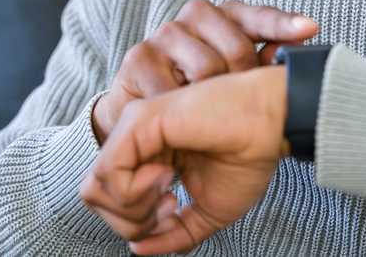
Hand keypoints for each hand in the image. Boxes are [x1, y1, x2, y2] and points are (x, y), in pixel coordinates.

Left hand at [81, 65, 287, 253]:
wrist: (271, 124)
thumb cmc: (247, 157)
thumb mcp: (207, 211)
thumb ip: (173, 233)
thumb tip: (137, 250)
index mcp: (147, 157)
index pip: (109, 201)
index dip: (135, 223)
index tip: (174, 209)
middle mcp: (133, 139)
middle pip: (94, 197)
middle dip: (130, 221)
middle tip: (170, 206)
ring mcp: (133, 127)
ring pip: (95, 188)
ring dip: (133, 206)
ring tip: (170, 190)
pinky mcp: (138, 121)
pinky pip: (110, 173)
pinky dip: (136, 190)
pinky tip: (168, 176)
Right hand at [92, 0, 315, 142]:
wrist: (141, 120)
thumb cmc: (199, 99)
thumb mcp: (236, 84)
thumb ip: (263, 66)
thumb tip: (294, 50)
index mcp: (225, 17)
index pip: (257, 17)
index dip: (283, 24)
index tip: (310, 29)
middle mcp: (195, 16)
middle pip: (236, 47)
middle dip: (242, 82)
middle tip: (236, 107)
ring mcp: (165, 33)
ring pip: (205, 67)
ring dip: (210, 98)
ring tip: (206, 114)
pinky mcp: (138, 57)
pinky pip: (172, 88)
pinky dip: (181, 109)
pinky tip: (181, 116)